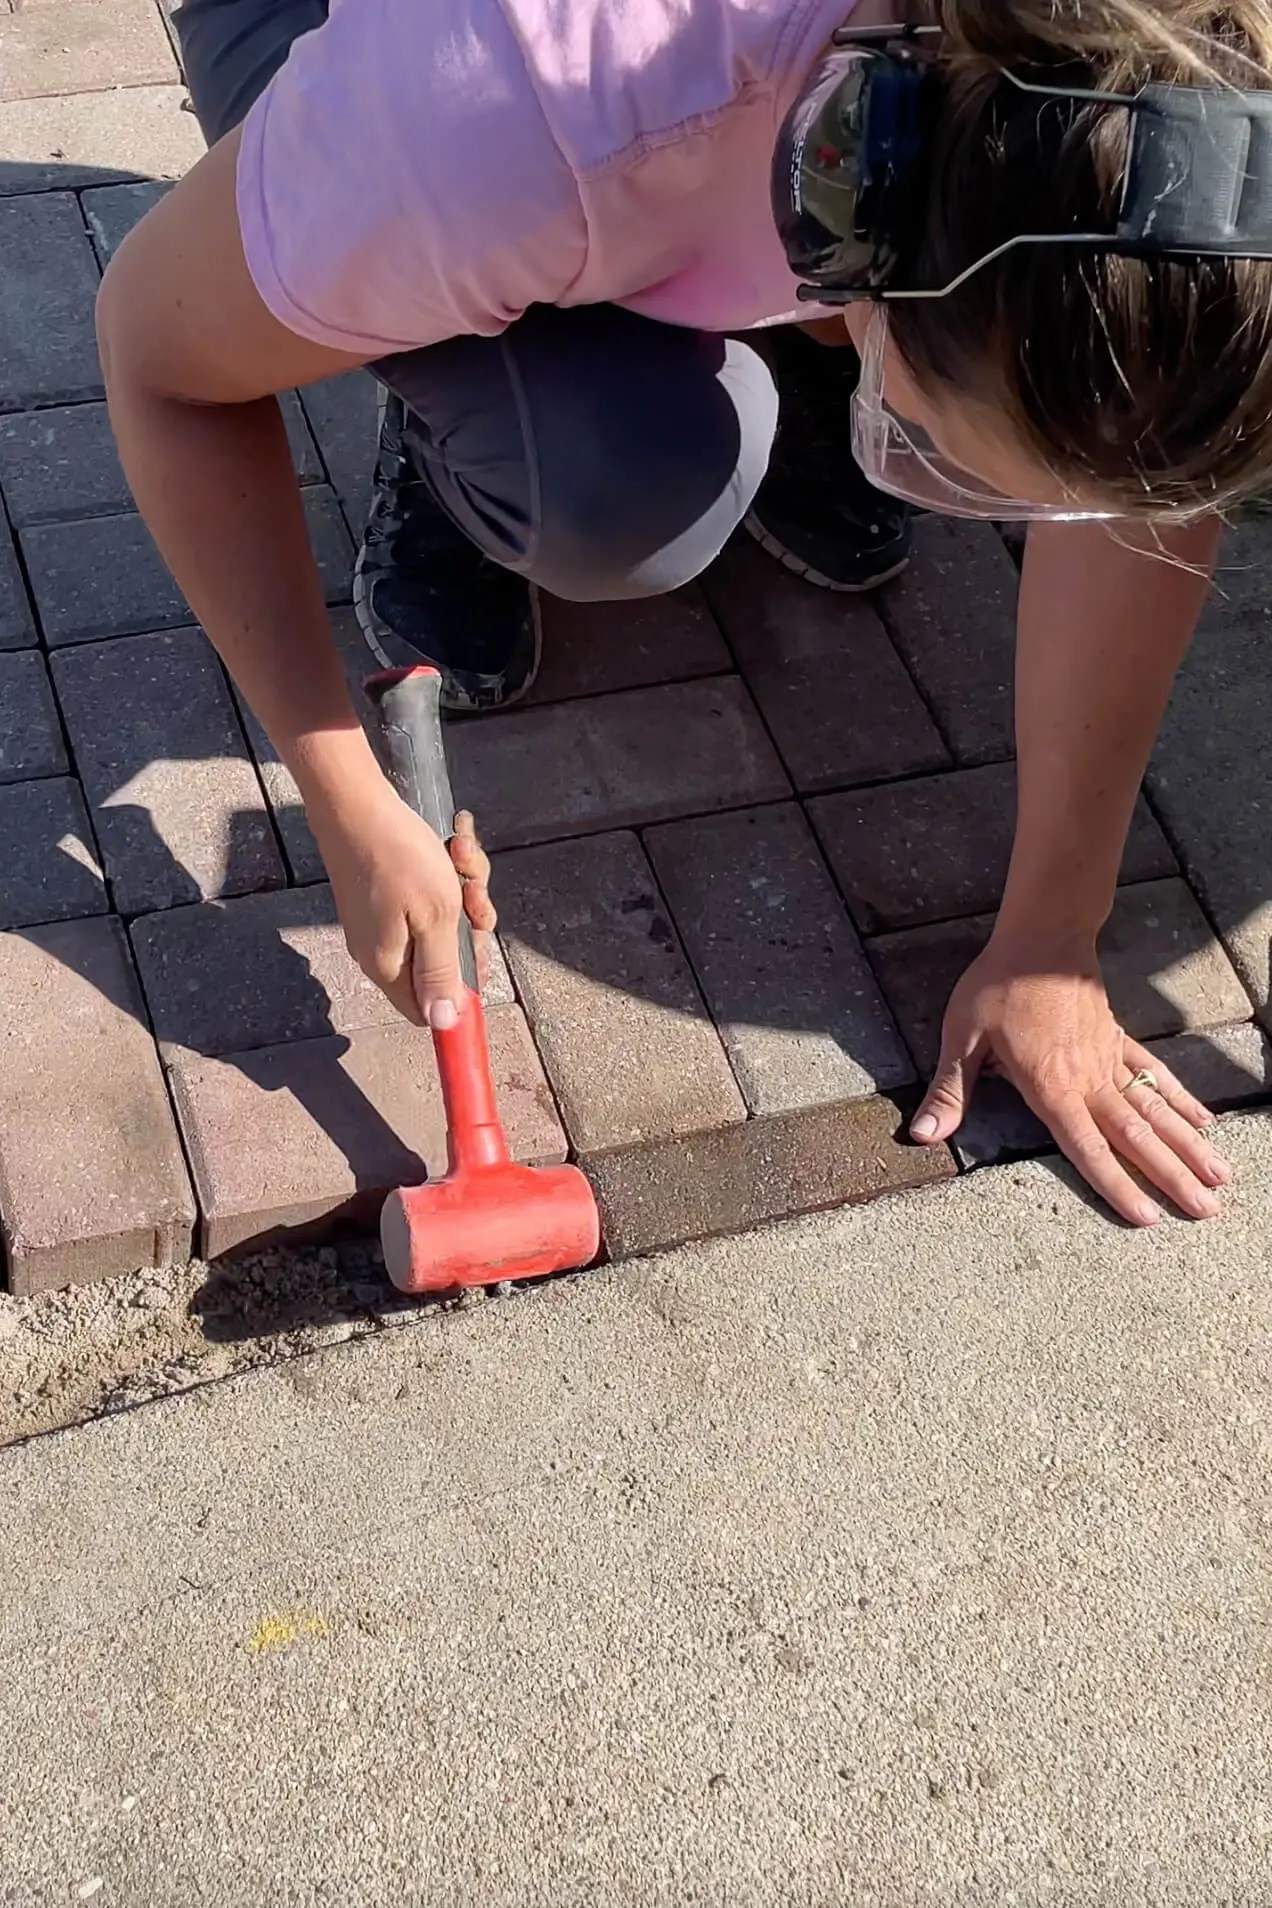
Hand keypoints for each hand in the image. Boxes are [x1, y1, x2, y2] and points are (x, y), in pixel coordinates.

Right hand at [311, 780, 495, 1028]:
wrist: (353, 802)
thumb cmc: (397, 857)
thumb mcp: (435, 918)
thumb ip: (441, 973)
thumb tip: (443, 1026)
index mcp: (389, 967)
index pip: (428, 1009)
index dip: (461, 987)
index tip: (477, 947)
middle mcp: (380, 951)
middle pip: (441, 961)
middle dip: (469, 924)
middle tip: (472, 892)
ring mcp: (380, 922)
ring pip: (440, 922)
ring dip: (462, 890)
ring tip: (459, 854)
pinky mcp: (383, 895)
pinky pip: (426, 897)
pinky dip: (444, 874)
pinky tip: (449, 844)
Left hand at [909, 930, 1231, 1225]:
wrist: (1041, 936)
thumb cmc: (998, 985)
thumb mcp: (962, 1037)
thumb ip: (951, 1090)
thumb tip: (924, 1136)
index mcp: (1052, 1087)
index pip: (1087, 1148)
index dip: (1116, 1184)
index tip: (1147, 1217)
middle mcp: (1089, 1080)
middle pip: (1135, 1137)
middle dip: (1171, 1177)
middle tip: (1207, 1212)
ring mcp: (1109, 1060)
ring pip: (1155, 1111)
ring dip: (1188, 1145)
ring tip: (1219, 1178)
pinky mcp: (1118, 1040)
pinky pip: (1155, 1075)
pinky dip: (1180, 1098)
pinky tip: (1205, 1121)